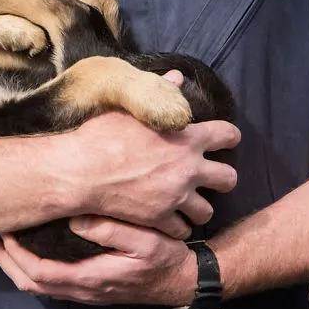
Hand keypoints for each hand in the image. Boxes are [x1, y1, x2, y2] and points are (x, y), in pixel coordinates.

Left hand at [0, 216, 196, 305]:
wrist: (183, 281)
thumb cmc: (167, 259)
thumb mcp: (146, 240)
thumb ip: (111, 230)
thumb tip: (76, 220)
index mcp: (91, 278)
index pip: (40, 271)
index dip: (16, 254)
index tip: (3, 232)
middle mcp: (82, 290)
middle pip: (29, 283)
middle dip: (5, 261)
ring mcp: (84, 292)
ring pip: (37, 286)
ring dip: (14, 265)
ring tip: (0, 242)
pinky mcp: (88, 288)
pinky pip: (49, 283)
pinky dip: (30, 268)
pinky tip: (26, 251)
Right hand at [55, 71, 240, 238]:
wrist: (80, 171)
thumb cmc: (101, 135)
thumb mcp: (131, 108)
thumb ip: (159, 93)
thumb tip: (176, 78)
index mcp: (186, 137)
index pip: (228, 135)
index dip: (228, 137)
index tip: (223, 141)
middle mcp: (188, 168)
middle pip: (229, 179)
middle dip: (222, 178)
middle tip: (208, 177)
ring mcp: (175, 196)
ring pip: (207, 211)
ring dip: (199, 207)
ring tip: (188, 204)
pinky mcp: (159, 218)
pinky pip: (181, 231)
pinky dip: (176, 227)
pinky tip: (168, 220)